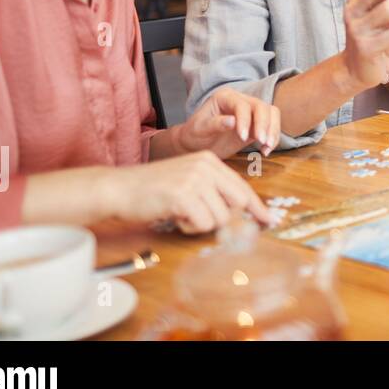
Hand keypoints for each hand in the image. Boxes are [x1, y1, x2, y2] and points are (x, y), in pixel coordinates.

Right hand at [109, 151, 274, 233]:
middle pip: (238, 203)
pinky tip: (175, 217)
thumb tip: (240, 214)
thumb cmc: (153, 190)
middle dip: (226, 219)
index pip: (243, 187)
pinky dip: (190, 228)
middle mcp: (206, 166)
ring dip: (202, 225)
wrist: (119, 188)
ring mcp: (195, 179)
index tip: (269, 220)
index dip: (257, 207)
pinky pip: (202, 224)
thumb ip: (213, 192)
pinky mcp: (183, 195)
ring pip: (221, 217)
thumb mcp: (188, 182)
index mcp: (209, 161)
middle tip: (202, 220)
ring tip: (182, 214)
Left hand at [176, 88, 280, 157]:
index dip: (245, 120)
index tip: (242, 137)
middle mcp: (241, 101)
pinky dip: (272, 137)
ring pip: (271, 114)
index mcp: (225, 97)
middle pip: (261, 106)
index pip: (242, 105)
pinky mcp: (256, 125)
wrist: (196, 144)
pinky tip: (266, 150)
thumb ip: (216, 124)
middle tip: (262, 141)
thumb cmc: (195, 134)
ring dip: (272, 130)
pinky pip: (271, 126)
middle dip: (264, 124)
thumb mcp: (200, 129)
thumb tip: (233, 121)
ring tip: (267, 147)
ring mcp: (250, 112)